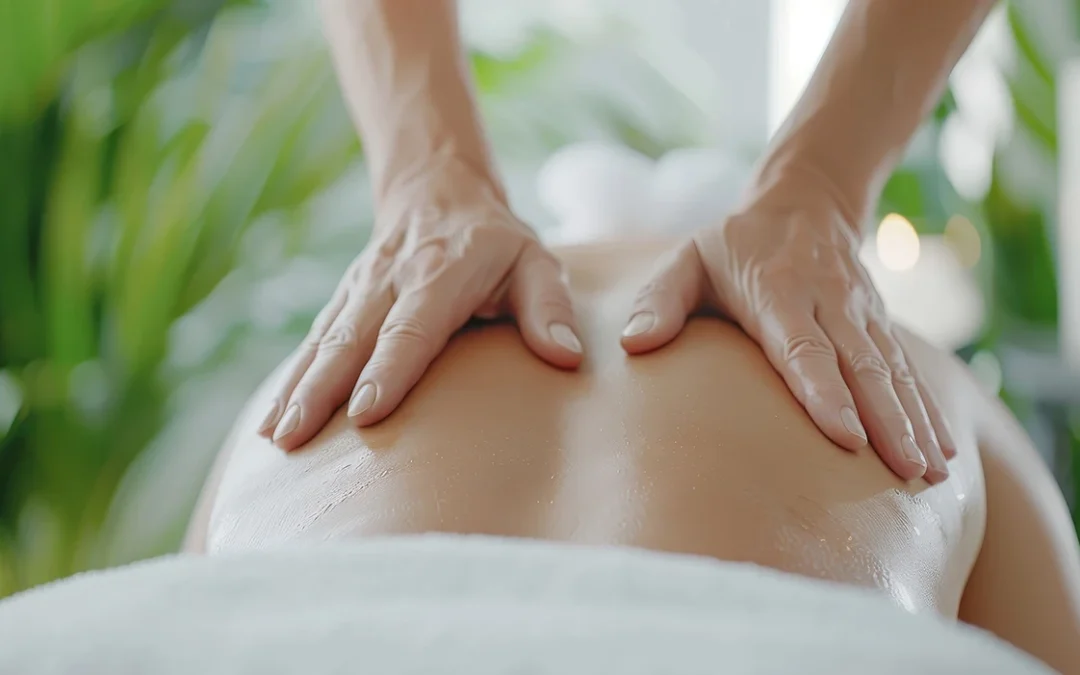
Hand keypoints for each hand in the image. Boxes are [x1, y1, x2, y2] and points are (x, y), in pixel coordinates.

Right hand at [259, 160, 583, 449]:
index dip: (389, 368)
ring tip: (276, 439)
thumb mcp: (535, 260)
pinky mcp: (342, 302)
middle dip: (321, 390)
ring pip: (322, 343)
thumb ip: (549, 306)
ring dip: (296, 390)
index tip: (367, 411)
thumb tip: (565, 356)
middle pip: (350, 339)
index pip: (411, 326)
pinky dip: (290, 382)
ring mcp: (359, 290)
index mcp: (440, 274)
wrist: (437, 191)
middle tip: (296, 438)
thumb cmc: (495, 241)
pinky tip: (271, 423)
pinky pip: (313, 343)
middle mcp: (389, 281)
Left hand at [619, 196, 955, 482]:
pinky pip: (908, 368)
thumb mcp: (687, 259)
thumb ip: (659, 301)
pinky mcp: (879, 323)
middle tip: (904, 471)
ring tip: (929, 473)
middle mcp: (828, 302)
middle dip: (885, 419)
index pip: (803, 346)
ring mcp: (860, 312)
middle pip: (861, 365)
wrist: (804, 200)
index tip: (845, 436)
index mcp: (777, 289)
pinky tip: (943, 450)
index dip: (824, 391)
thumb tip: (633, 346)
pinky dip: (926, 408)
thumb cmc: (733, 244)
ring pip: (891, 370)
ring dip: (913, 421)